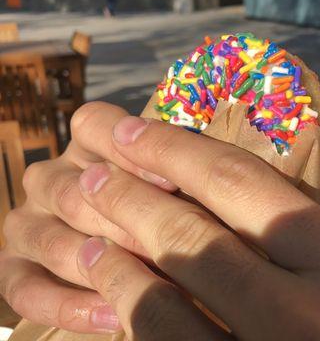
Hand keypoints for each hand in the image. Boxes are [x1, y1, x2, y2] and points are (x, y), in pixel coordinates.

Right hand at [0, 103, 176, 333]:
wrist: (154, 266)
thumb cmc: (179, 217)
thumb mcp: (181, 191)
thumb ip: (176, 175)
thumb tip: (174, 179)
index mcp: (91, 145)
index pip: (91, 124)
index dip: (129, 152)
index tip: (173, 183)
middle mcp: (52, 177)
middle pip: (70, 190)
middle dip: (123, 220)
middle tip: (166, 245)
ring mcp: (28, 223)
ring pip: (46, 240)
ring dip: (96, 265)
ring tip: (146, 284)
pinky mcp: (16, 270)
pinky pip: (24, 289)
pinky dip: (68, 306)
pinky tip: (113, 317)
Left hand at [2, 102, 319, 339]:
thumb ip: (296, 233)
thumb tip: (207, 173)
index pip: (244, 184)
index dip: (175, 150)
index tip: (132, 130)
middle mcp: (308, 317)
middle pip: (195, 234)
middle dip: (130, 193)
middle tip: (93, 169)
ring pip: (161, 296)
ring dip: (113, 248)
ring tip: (90, 219)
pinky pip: (156, 339)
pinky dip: (124, 300)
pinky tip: (106, 272)